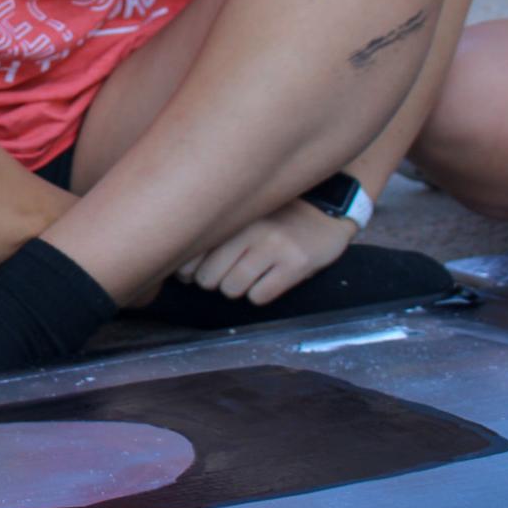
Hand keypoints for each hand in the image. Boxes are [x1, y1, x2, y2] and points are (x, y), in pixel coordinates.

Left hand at [175, 199, 354, 304]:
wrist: (327, 210)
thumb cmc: (274, 217)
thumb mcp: (243, 214)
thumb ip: (214, 232)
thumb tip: (180, 270)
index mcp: (231, 215)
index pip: (191, 252)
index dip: (187, 270)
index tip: (192, 272)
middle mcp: (249, 229)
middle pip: (208, 277)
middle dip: (214, 282)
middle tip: (227, 274)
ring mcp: (273, 246)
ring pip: (231, 289)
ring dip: (237, 289)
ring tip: (249, 276)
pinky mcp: (296, 264)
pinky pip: (259, 296)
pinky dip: (259, 294)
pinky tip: (268, 281)